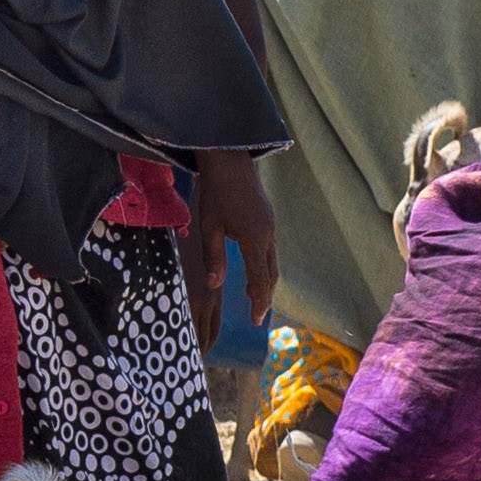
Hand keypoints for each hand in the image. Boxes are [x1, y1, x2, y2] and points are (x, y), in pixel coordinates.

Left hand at [195, 153, 281, 344]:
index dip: (259, 302)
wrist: (230, 160)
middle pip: (271, 273)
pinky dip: (264, 264)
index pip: (260, 279)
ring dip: (265, 280)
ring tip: (254, 297)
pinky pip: (269, 248)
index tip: (256, 320)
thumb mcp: (209, 226)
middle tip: (258, 315)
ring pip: (272, 261)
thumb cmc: (215, 192)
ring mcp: (270, 226)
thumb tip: (215, 285)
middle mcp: (268, 234)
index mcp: (254, 238)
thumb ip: (213, 257)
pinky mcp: (267, 219)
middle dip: (265, 295)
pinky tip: (253, 268)